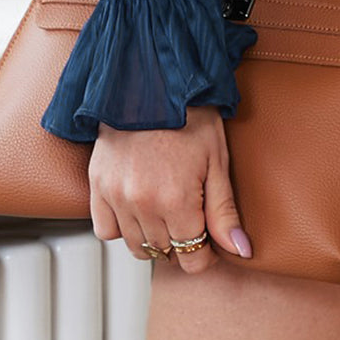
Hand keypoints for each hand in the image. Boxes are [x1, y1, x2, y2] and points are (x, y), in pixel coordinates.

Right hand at [88, 104, 252, 273]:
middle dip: (182, 241)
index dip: (205, 253)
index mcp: (176, 200)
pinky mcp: (97, 186)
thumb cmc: (190, 115)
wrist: (153, 81)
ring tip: (166, 207)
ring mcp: (116, 196)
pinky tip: (138, 205)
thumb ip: (224, 212)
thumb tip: (242, 250)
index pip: (192, 258)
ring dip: (153, 236)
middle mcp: (142, 204)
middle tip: (190, 213)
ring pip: (135, 247)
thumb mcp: (217, 161)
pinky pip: (106, 230)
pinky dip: (121, 226)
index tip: (209, 237)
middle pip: (165, 253)